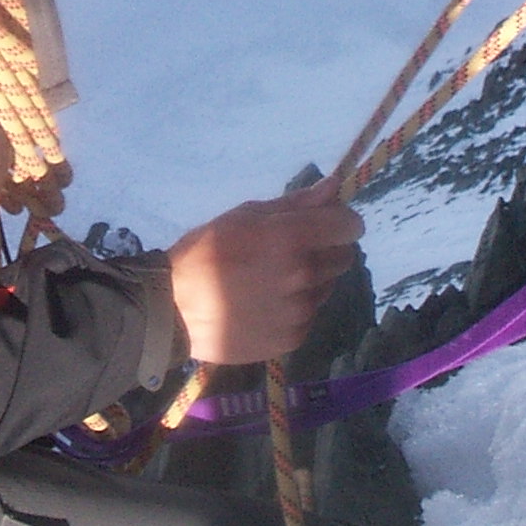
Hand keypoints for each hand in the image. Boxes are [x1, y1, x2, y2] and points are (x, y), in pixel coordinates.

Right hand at [165, 182, 361, 365]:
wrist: (175, 310)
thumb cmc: (205, 252)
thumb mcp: (245, 216)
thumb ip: (295, 203)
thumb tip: (334, 187)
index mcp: (290, 238)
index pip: (350, 226)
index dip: (340, 221)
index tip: (324, 224)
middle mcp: (303, 275)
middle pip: (344, 257)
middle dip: (326, 250)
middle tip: (292, 251)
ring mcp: (300, 311)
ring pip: (327, 286)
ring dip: (312, 279)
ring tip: (273, 280)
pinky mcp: (294, 338)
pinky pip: (311, 314)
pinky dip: (297, 306)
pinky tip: (266, 304)